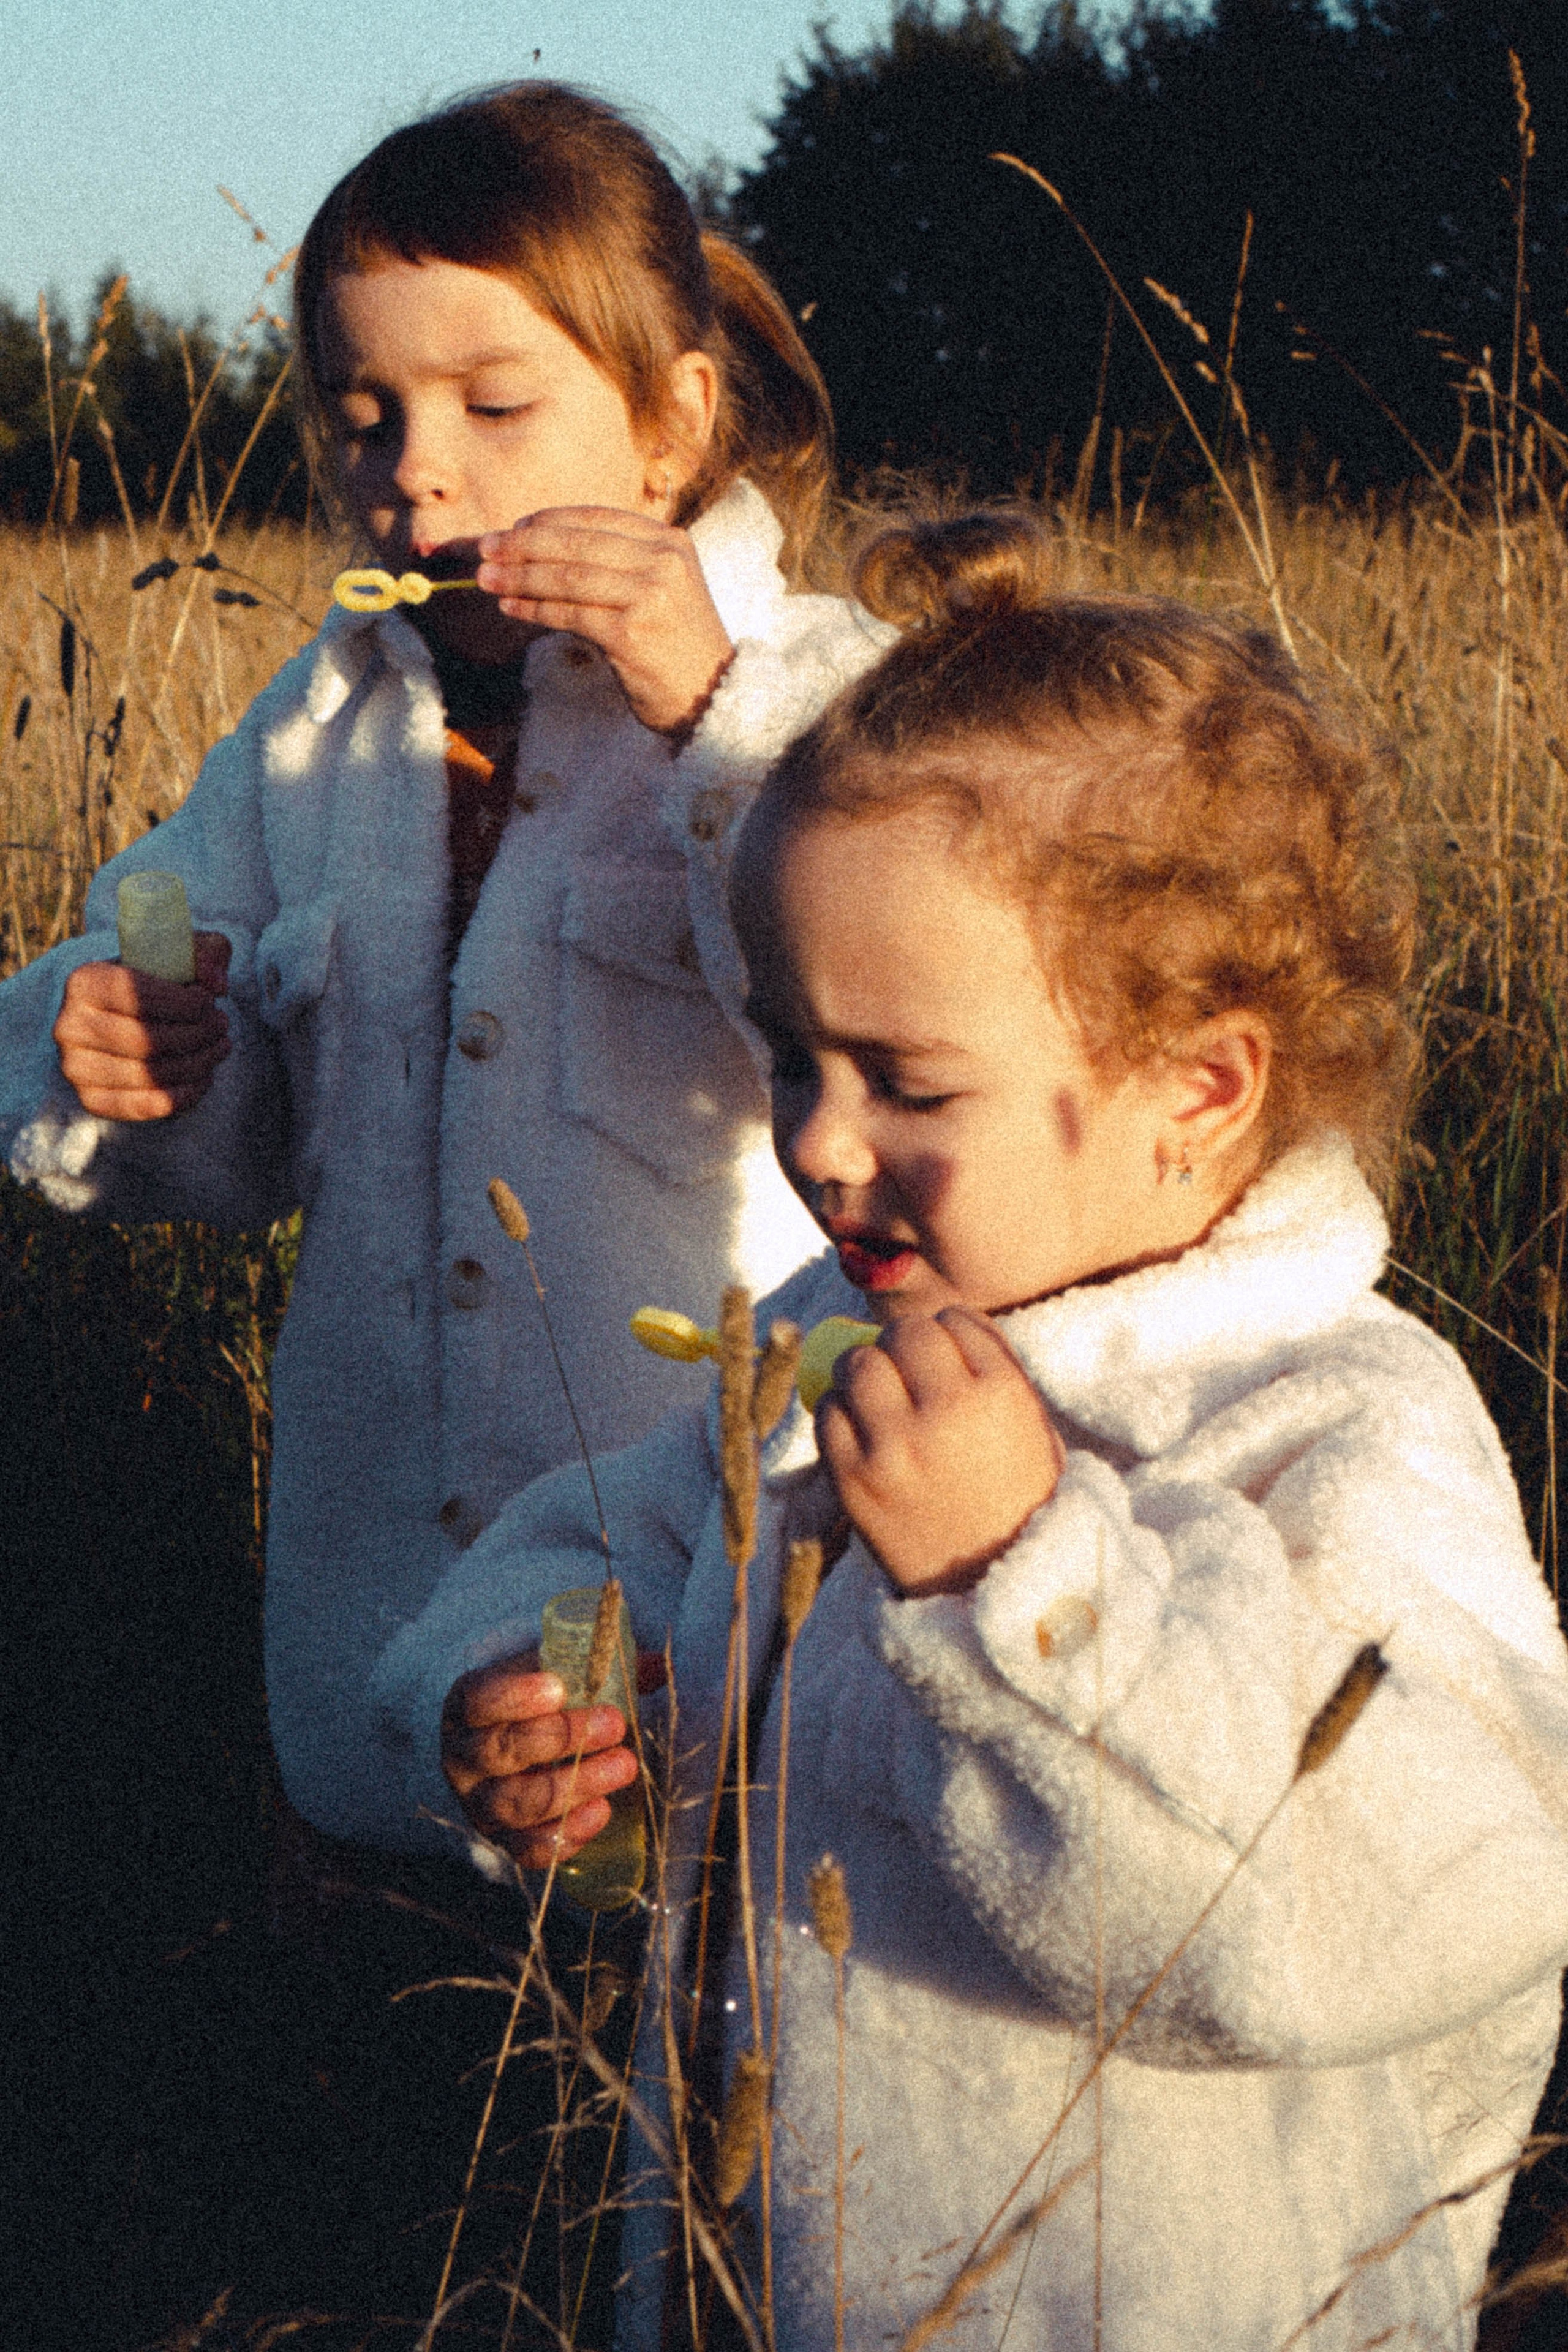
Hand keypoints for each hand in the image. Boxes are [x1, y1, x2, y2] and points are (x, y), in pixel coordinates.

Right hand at [54, 932, 231, 1119]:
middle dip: (198, 1034)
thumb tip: (216, 984)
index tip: (210, 1000)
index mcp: (84, 981)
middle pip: (146, 1040)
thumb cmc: (157, 983)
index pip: (137, 995)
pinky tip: (205, 1076)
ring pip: (149, 1075)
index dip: (185, 1002)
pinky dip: (184, 1094)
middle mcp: (69, 1025)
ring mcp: (75, 1067)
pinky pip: (144, 1106)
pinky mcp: (91, 1100)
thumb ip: (206, 954)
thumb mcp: (182, 955)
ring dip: (198, 1063)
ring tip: (219, 1046)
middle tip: (222, 1025)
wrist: (126, 1019)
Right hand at [441, 1651, 642, 1868]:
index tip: (559, 1688)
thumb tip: (657, 1666)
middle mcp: (463, 1759)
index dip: (515, 1696)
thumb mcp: (553, 1675)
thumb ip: (598, 1668)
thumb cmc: (534, 1704)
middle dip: (562, 1737)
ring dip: (576, 1785)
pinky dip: (567, 1833)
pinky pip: (529, 1848)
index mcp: (467, 1707)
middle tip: (614, 1724)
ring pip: (518, 1803)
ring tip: (624, 1765)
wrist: (510, 1748)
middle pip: (501, 1751)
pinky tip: (601, 1811)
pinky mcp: (504, 1840)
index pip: (479, 1700)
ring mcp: (480, 1804)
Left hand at [476, 507, 733, 734]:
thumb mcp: (658, 587)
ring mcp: (650, 595)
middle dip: (523, 545)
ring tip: (487, 579)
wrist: (712, 695)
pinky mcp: (632, 633)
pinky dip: (534, 610)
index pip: (595, 518)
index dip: (547, 521)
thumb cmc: (676, 644)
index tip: (512, 530)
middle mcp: (663, 561)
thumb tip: (539, 547)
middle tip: (485, 549)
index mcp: (669, 541)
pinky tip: (511, 608)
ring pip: (568, 576)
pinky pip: (569, 614)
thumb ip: (615, 563)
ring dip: (520, 577)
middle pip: (576, 544)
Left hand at [816, 1308, 1063, 1596]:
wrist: (1000, 1590)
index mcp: (1001, 1393)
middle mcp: (947, 1410)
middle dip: (904, 1348)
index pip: (955, 1319)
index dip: (947, 1334)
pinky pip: (827, 1413)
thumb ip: (992, 1366)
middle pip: (904, 1333)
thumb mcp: (1032, 1426)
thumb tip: (936, 1319)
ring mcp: (895, 1445)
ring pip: (858, 1363)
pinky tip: (861, 1430)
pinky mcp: (854, 1478)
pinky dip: (840, 1412)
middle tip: (908, 1375)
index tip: (947, 1358)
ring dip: (867, 1373)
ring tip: (880, 1398)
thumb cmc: (1018, 1499)